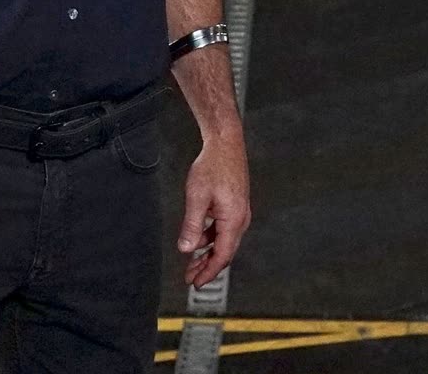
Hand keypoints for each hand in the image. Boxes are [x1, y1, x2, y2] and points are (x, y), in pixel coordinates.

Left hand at [178, 131, 250, 287]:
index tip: (195, 283)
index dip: (209, 272)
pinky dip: (211, 239)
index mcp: (233, 219)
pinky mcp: (235, 206)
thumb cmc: (213, 166)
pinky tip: (198, 240)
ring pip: (224, 241)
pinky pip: (224, 229)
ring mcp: (239, 212)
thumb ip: (192, 225)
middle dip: (207, 267)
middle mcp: (241, 219)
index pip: (222, 255)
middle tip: (190, 278)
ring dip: (208, 253)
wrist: (225, 143)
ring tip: (191, 263)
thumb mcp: (197, 197)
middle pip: (225, 252)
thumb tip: (186, 249)